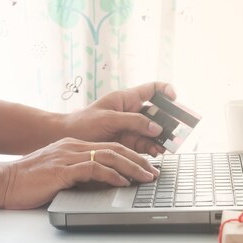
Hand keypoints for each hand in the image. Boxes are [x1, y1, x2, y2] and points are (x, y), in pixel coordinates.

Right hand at [1, 138, 159, 208]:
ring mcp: (68, 156)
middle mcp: (74, 147)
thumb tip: (105, 183)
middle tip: (155, 171)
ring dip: (132, 167)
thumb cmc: (29, 181)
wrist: (3, 181)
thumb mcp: (60, 174)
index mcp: (74, 146)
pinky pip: (93, 169)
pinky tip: (122, 181)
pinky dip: (111, 175)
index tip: (146, 166)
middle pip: (115, 148)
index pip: (110, 147)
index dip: (132, 156)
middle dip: (139, 160)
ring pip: (109, 156)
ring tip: (146, 177)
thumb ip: (80, 174)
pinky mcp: (62, 169)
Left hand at [62, 82, 176, 155]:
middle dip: (168, 121)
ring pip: (153, 132)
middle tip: (177, 131)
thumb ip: (134, 122)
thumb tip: (156, 128)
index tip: (174, 100)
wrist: (66, 140)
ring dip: (161, 138)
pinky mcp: (128, 143)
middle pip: (157, 114)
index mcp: (127, 99)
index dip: (166, 91)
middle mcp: (132, 112)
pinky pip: (145, 145)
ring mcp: (131, 129)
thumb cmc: (83, 123)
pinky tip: (156, 153)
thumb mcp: (109, 119)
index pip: (153, 89)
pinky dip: (152, 149)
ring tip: (167, 146)